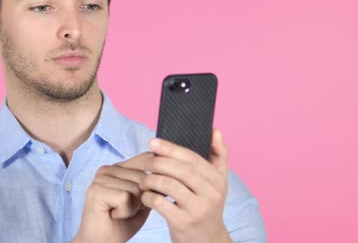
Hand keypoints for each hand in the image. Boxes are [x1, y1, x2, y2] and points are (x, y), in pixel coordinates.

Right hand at [73, 153, 153, 242]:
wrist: (102, 242)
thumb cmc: (122, 223)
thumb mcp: (142, 200)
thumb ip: (151, 184)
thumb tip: (164, 171)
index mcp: (117, 167)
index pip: (146, 161)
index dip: (152, 183)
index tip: (137, 200)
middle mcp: (107, 169)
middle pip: (143, 178)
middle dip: (141, 200)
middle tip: (123, 209)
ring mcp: (100, 178)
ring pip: (136, 189)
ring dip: (132, 208)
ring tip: (117, 212)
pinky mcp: (96, 190)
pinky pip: (125, 197)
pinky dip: (125, 212)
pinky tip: (113, 215)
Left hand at [139, 128, 231, 242]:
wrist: (207, 241)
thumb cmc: (206, 206)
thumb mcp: (217, 183)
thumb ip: (217, 156)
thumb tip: (215, 130)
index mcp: (218, 180)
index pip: (193, 158)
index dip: (171, 148)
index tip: (153, 142)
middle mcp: (212, 194)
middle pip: (181, 170)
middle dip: (159, 162)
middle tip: (144, 161)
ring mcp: (199, 209)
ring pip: (170, 185)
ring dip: (151, 179)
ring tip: (143, 180)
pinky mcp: (184, 223)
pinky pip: (161, 203)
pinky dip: (149, 197)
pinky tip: (145, 196)